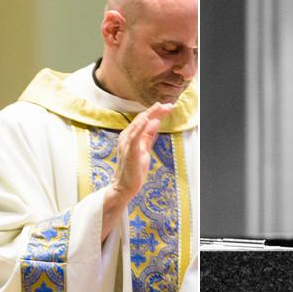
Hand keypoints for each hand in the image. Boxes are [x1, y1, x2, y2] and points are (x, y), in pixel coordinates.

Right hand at [103, 102, 171, 239]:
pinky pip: (134, 136)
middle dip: (155, 111)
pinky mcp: (128, 151)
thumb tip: (156, 122)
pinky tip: (147, 119)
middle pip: (142, 119)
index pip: (144, 120)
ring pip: (138, 124)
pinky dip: (140, 127)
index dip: (156, 112)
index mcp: (130, 136)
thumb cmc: (133, 170)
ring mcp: (126, 143)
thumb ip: (149, 136)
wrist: (124, 187)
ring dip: (150, 115)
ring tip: (160, 107)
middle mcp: (126, 137)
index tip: (168, 107)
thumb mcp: (145, 150)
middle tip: (168, 104)